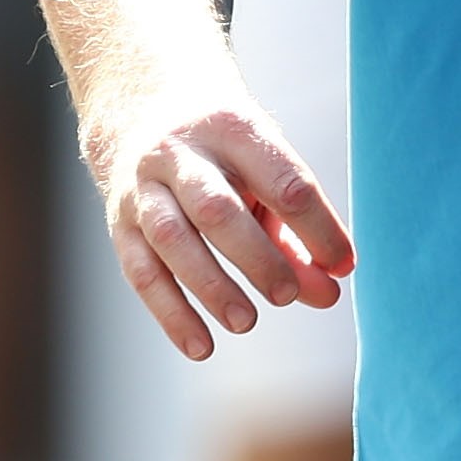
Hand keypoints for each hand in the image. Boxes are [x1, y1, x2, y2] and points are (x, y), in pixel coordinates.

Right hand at [87, 87, 353, 362]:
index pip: (282, 180)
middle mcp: (180, 153)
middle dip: (256, 257)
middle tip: (286, 295)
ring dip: (210, 285)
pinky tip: (201, 346)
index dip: (318, 228)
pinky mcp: (118, 224)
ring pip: (172, 238)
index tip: (342, 265)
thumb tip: (326, 293)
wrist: (140, 115)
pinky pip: (141, 272)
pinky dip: (171, 312)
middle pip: (216, 208)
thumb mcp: (265, 175)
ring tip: (246, 322)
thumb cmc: (225, 157)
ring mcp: (142, 188)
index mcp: (232, 128)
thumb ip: (297, 235)